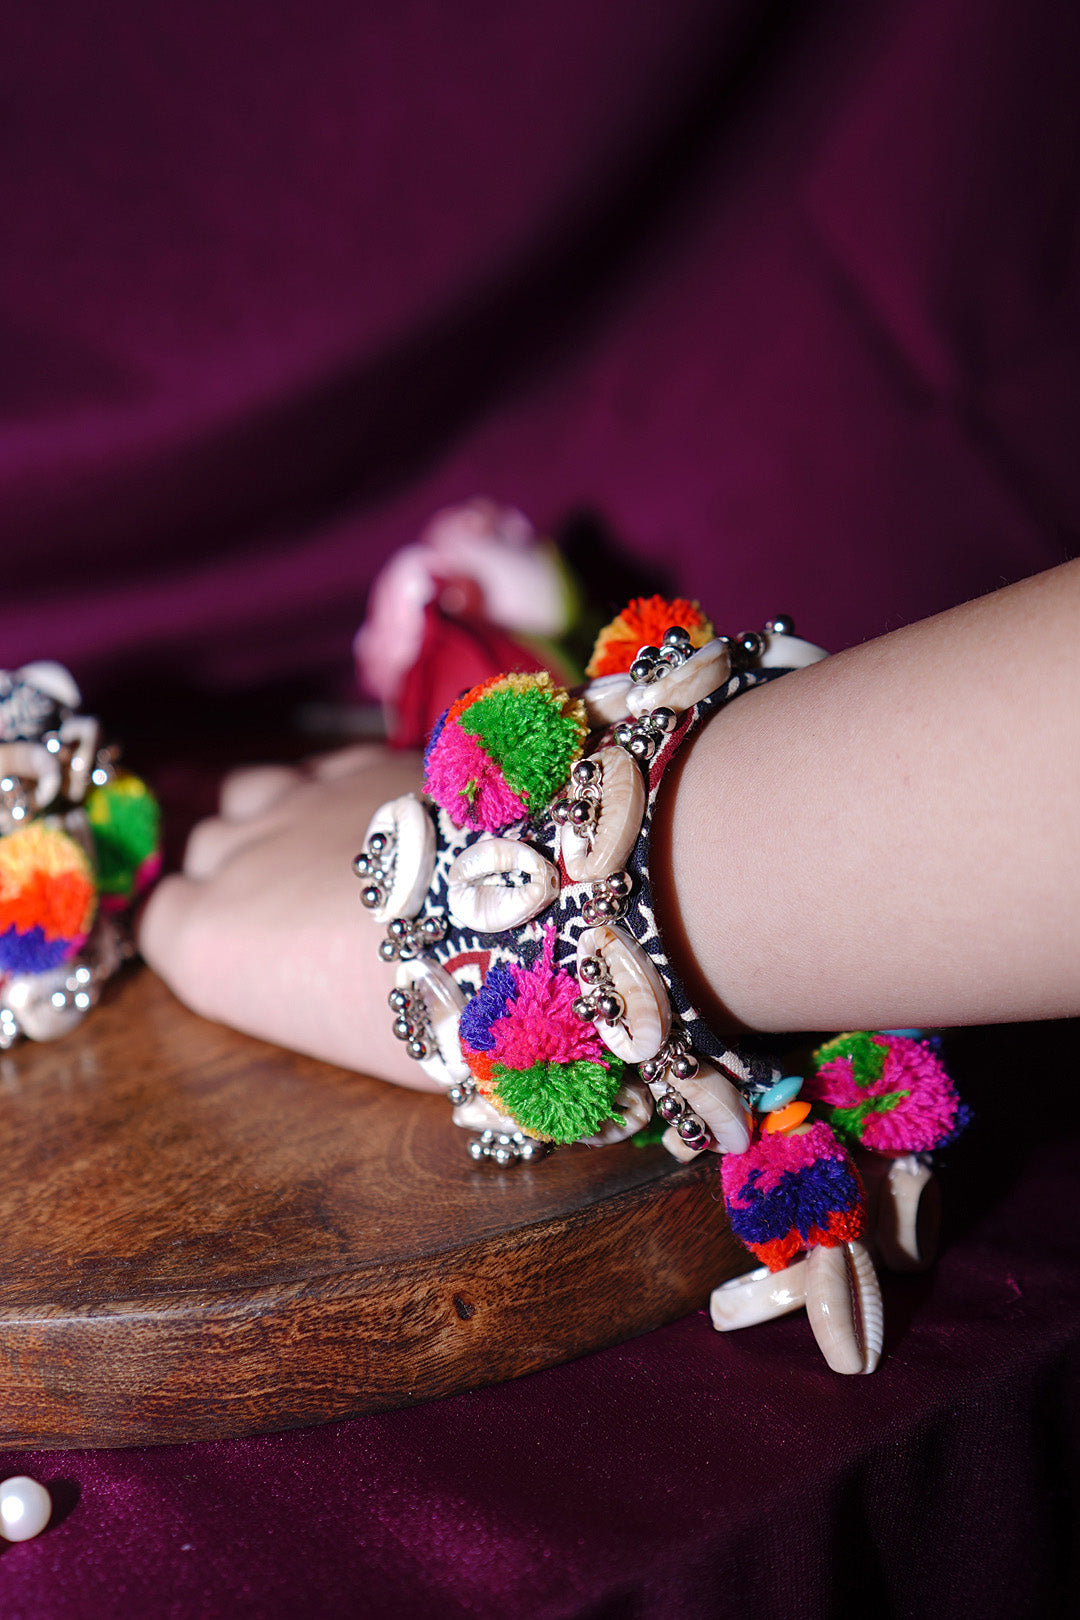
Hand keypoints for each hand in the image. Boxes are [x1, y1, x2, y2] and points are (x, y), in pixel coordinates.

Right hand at [138, 745, 439, 1088]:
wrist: (513, 931)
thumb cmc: (421, 1019)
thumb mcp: (333, 1030)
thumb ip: (292, 982)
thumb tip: (314, 970)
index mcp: (206, 941)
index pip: (161, 919)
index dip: (205, 933)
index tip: (251, 958)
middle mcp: (232, 858)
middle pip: (206, 849)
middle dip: (243, 874)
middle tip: (306, 916)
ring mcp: (297, 798)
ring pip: (251, 793)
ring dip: (279, 820)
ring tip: (334, 859)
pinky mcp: (363, 763)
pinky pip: (323, 768)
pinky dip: (340, 792)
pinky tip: (386, 822)